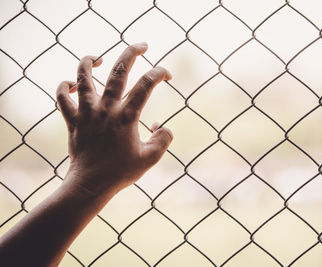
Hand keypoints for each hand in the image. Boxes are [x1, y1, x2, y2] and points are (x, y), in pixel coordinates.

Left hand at [56, 43, 172, 196]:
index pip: (147, 84)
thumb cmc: (120, 172)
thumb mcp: (150, 158)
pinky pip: (62, 98)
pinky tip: (71, 84)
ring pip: (83, 77)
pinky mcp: (73, 120)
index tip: (167, 75)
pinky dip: (64, 88)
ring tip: (97, 57)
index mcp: (126, 116)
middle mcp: (106, 109)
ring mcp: (87, 112)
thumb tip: (162, 126)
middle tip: (142, 45)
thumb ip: (164, 139)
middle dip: (132, 52)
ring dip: (89, 62)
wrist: (90, 185)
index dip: (160, 73)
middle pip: (118, 70)